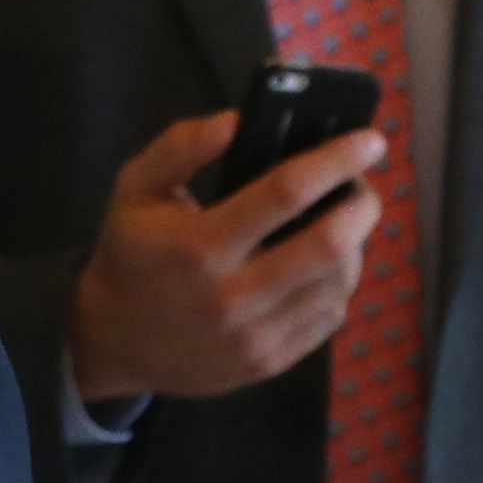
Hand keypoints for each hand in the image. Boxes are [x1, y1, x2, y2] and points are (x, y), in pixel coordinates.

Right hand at [70, 110, 384, 404]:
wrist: (114, 341)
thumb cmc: (130, 254)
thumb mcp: (133, 190)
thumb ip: (179, 148)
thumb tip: (236, 120)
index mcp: (199, 244)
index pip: (284, 193)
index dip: (334, 161)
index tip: (368, 140)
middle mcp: (233, 293)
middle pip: (328, 245)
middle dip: (360, 206)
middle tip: (360, 188)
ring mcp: (256, 335)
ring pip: (338, 284)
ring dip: (355, 245)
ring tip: (344, 223)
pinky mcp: (271, 362)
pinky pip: (329, 318)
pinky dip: (338, 284)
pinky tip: (323, 267)